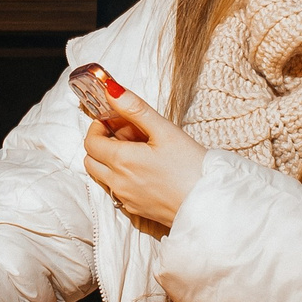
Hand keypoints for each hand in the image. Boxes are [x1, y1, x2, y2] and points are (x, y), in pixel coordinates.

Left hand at [80, 84, 207, 230]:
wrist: (211, 204)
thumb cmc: (192, 167)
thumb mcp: (165, 131)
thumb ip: (135, 109)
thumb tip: (112, 91)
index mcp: (122, 161)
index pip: (90, 142)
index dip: (98, 127)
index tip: (114, 120)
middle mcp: (118, 182)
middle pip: (91, 160)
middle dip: (102, 144)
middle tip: (128, 135)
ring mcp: (126, 199)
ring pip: (103, 177)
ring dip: (111, 161)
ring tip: (140, 152)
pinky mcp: (137, 210)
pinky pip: (118, 191)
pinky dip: (122, 177)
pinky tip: (147, 170)